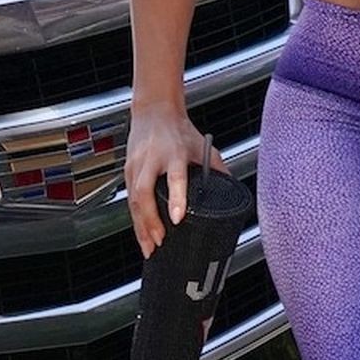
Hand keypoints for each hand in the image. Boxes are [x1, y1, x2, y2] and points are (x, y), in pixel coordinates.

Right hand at [125, 103, 230, 257]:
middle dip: (150, 221)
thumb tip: (231, 191)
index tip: (178, 217)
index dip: (176, 198)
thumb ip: (216, 168)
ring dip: (140, 226)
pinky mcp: (127, 171)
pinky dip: (136, 219)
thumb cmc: (179, 129)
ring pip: (133, 200)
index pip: (174, 177)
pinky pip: (129, 199)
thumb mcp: (202, 145)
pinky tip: (141, 234)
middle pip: (145, 193)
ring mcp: (136, 165)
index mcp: (174, 152)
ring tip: (149, 248)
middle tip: (160, 241)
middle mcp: (152, 159)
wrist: (154, 111)